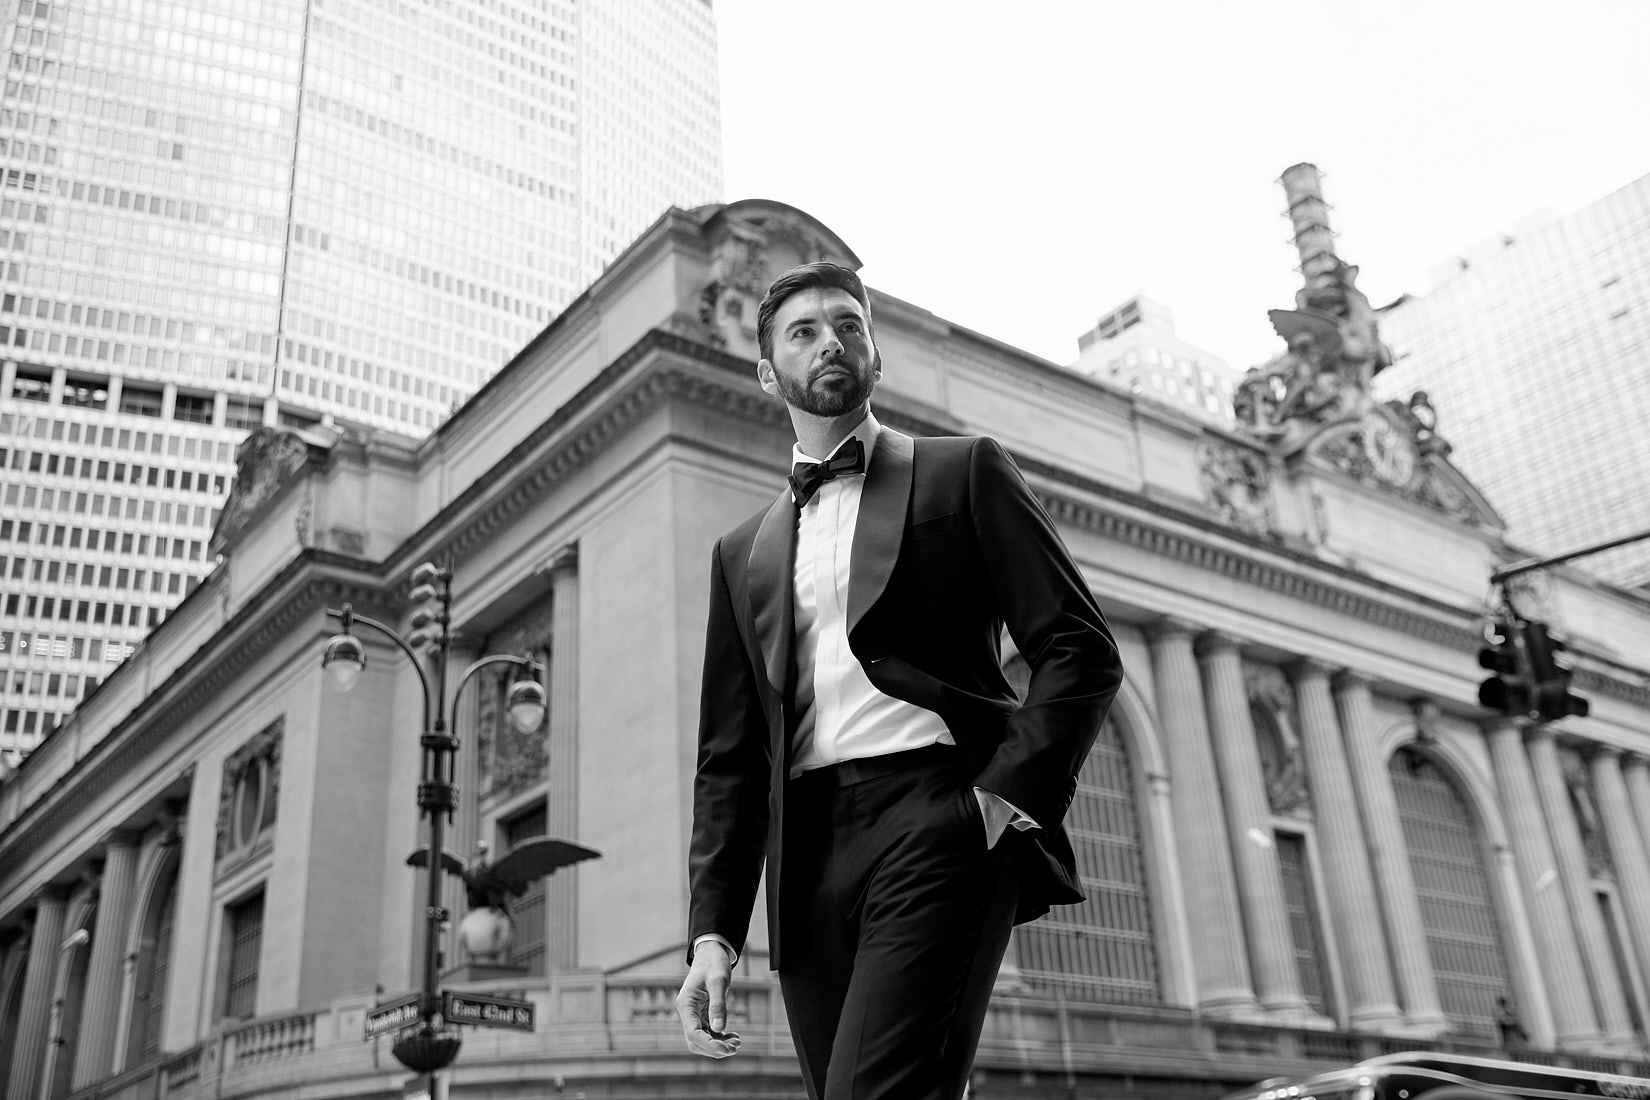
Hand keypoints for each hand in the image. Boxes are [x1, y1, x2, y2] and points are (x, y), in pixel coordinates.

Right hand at [676, 941, 740, 1057]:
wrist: (711, 953)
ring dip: (719, 1045)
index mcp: (686, 1004)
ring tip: (737, 1043)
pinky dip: (720, 1038)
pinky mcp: (702, 1015)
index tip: (725, 1050)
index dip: (708, 1045)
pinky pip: (709, 1033)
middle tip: (735, 1048)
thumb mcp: (718, 981)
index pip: (693, 1033)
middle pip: (696, 1041)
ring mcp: (694, 1015)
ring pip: (703, 1040)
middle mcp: (687, 1012)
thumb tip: (719, 1029)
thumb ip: (718, 1005)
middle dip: (714, 1048)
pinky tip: (733, 1036)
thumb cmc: (713, 964)